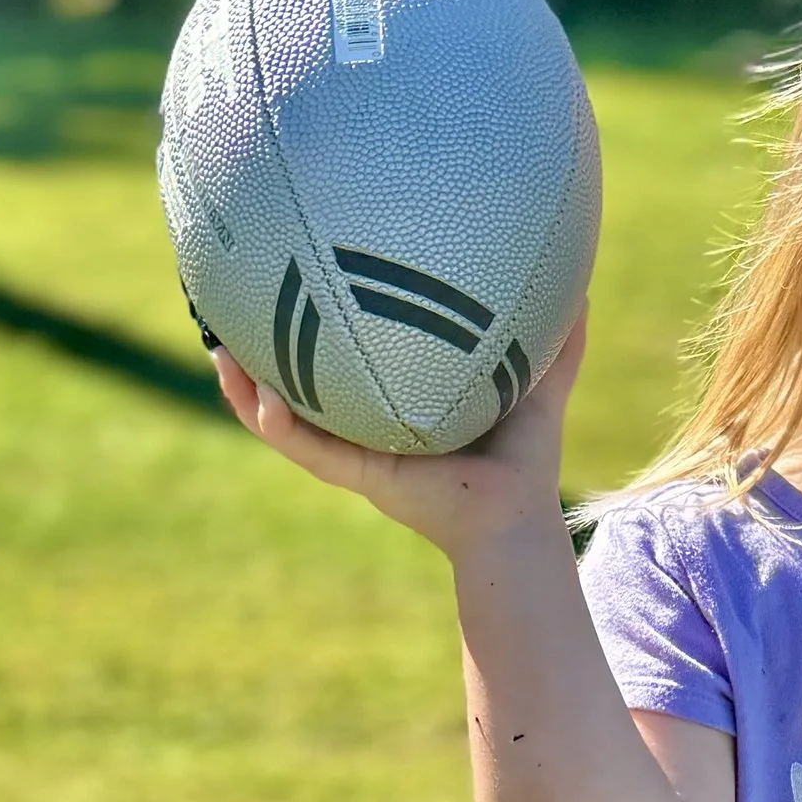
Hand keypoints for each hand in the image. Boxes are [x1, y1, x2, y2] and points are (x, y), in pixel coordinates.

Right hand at [210, 303, 586, 559]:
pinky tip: (258, 394)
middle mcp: (365, 427)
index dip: (313, 330)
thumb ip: (558, 338)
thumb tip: (584, 284)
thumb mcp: (537, 382)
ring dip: (246, 391)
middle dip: (261, 354)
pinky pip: (306, 448)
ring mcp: (354, 453)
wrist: (518, 517)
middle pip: (298, 387)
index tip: (289, 285)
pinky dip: (277, 425)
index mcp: (394, 404)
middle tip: (229, 311)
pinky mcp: (357, 476)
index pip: (344, 362)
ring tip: (218, 353)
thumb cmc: (525, 457)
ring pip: (282, 421)